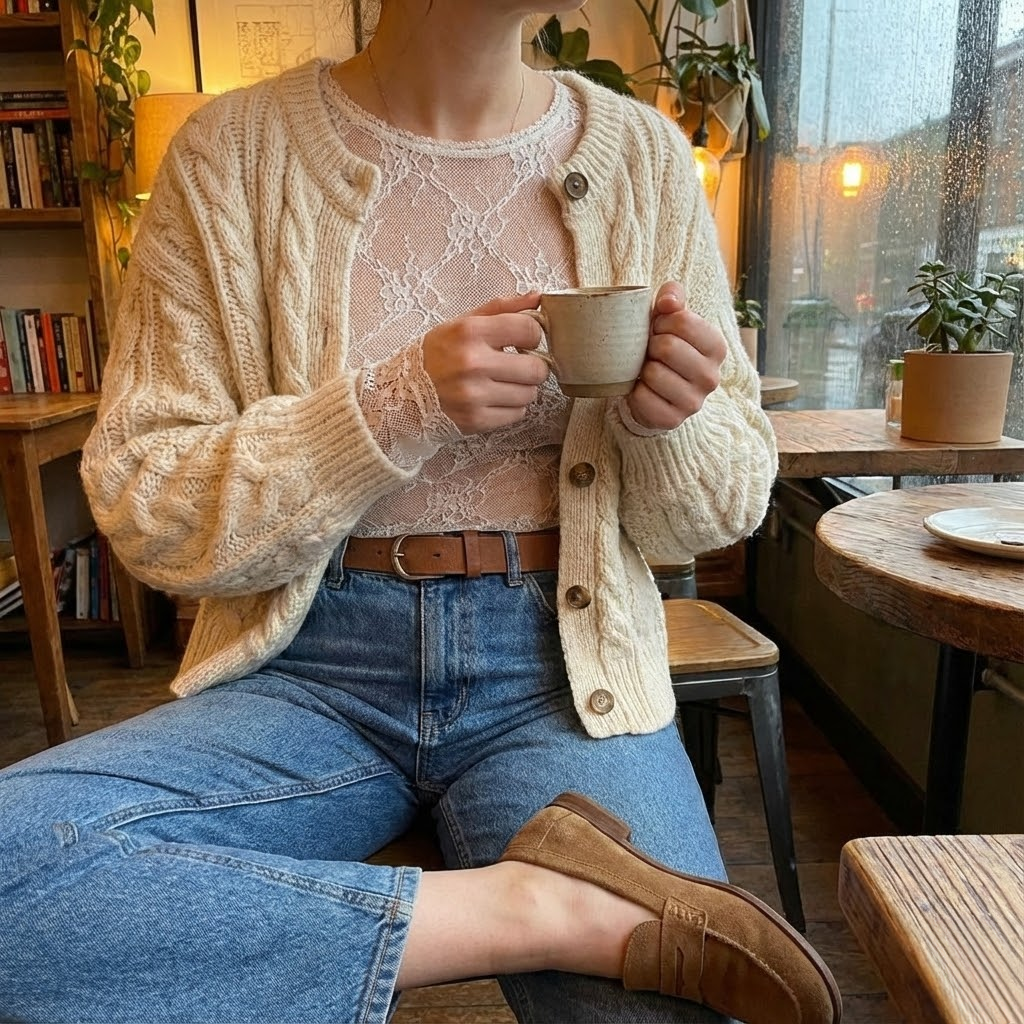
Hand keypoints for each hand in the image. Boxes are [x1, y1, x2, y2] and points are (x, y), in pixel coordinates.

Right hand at [422, 293, 549, 434]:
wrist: (403, 393)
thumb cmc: (438, 355)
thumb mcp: (464, 323)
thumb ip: (502, 308)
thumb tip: (538, 297)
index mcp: (469, 332)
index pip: (529, 330)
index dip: (533, 335)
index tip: (524, 340)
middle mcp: (472, 363)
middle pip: (536, 368)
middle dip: (533, 366)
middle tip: (519, 365)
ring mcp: (474, 395)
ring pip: (529, 394)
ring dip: (522, 388)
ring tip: (504, 383)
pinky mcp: (475, 420)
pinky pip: (517, 414)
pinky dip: (512, 407)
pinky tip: (495, 399)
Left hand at [625, 282, 726, 430]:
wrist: (656, 390)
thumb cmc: (664, 346)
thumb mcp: (669, 317)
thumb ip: (672, 297)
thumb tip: (668, 302)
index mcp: (716, 347)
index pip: (682, 321)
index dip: (660, 322)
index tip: (658, 330)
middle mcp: (712, 377)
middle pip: (667, 347)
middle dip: (650, 345)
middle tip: (650, 351)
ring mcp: (694, 402)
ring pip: (653, 374)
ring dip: (642, 369)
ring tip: (648, 370)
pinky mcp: (672, 420)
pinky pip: (642, 398)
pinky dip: (635, 391)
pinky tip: (643, 389)